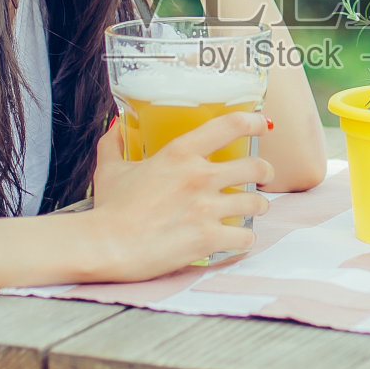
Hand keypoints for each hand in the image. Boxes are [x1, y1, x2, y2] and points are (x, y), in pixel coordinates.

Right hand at [87, 111, 271, 280]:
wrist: (105, 246)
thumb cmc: (108, 209)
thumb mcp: (110, 169)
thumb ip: (114, 144)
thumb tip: (116, 125)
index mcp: (179, 153)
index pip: (230, 125)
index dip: (252, 121)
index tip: (260, 125)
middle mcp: (200, 176)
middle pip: (255, 166)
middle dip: (264, 171)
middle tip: (263, 175)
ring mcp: (207, 208)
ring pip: (257, 202)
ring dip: (258, 205)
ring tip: (254, 208)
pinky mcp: (209, 238)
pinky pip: (245, 236)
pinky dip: (244, 238)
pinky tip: (237, 238)